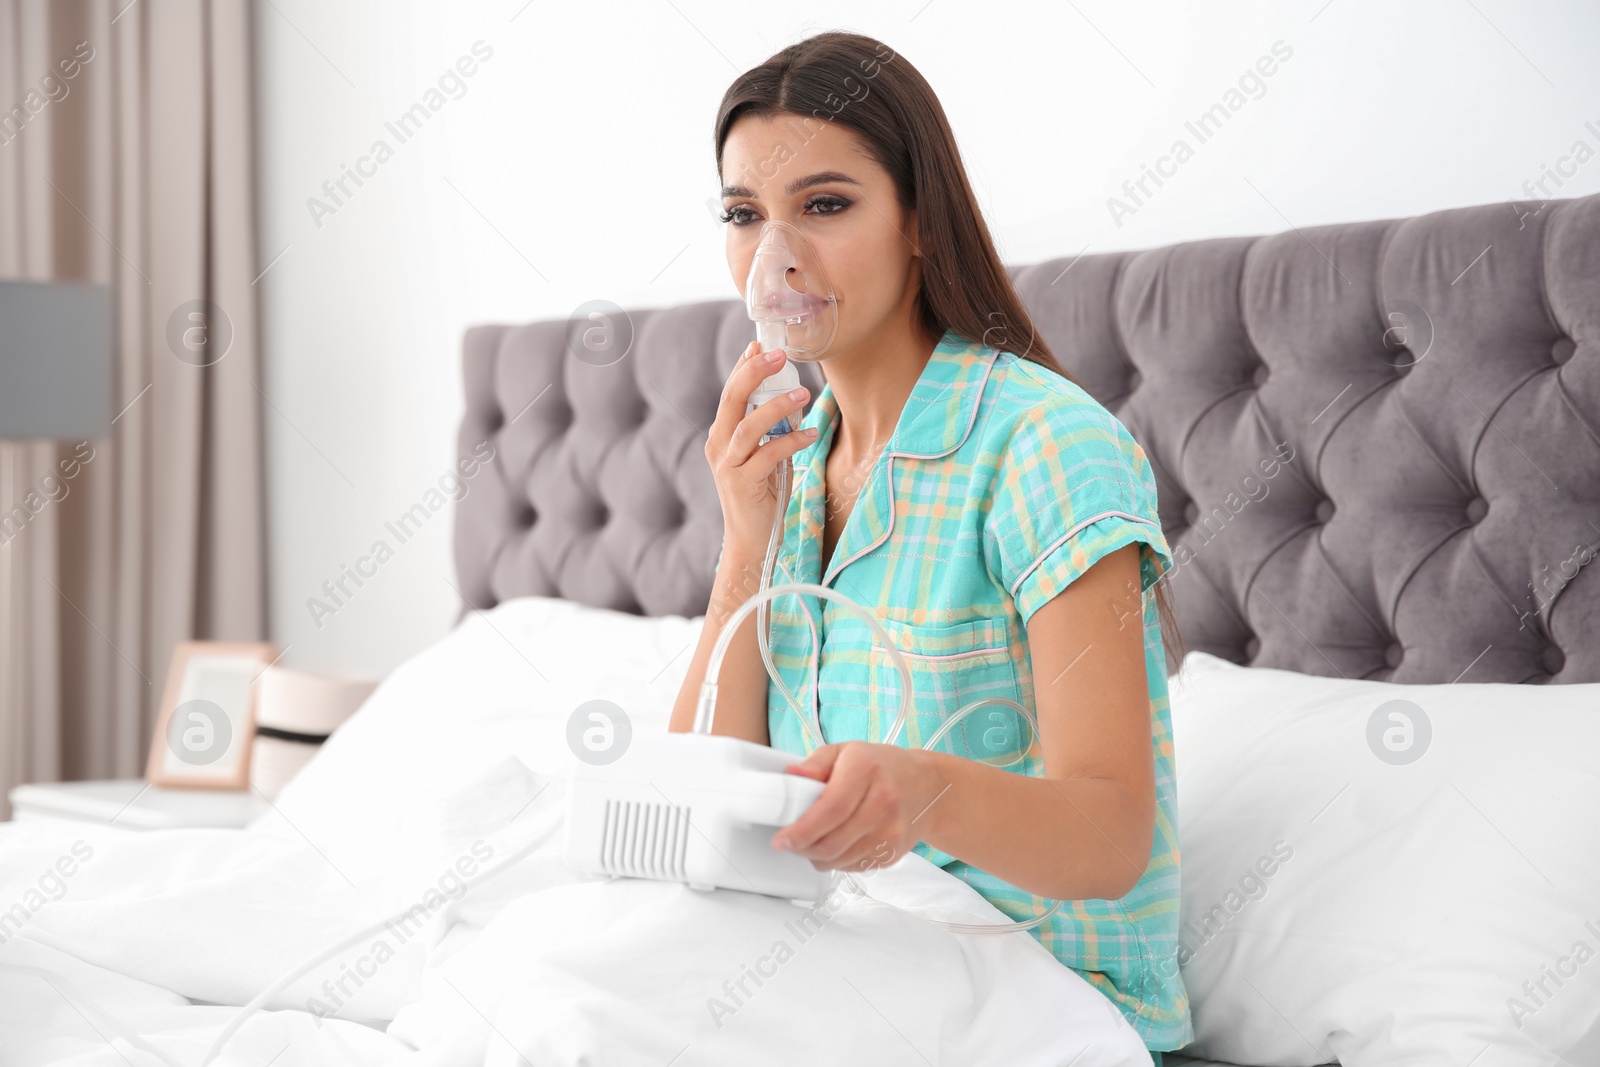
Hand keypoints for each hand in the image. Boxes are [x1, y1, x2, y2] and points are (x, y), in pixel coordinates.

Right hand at [705, 342, 816, 558]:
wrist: (752, 541)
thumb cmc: (762, 496)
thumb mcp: (764, 457)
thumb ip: (769, 431)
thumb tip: (790, 398)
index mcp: (721, 437)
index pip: (730, 394)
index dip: (743, 367)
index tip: (758, 344)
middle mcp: (719, 447)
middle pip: (732, 400)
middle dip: (755, 373)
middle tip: (780, 355)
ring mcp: (728, 466)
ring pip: (749, 426)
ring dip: (777, 406)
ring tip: (803, 392)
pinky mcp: (743, 484)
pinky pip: (769, 455)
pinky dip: (792, 441)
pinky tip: (811, 433)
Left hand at [772, 743, 948, 871]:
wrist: (929, 789)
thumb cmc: (882, 767)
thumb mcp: (846, 751)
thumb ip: (815, 763)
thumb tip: (791, 775)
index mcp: (866, 771)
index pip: (830, 809)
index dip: (802, 830)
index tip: (782, 839)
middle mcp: (883, 802)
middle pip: (833, 841)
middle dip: (803, 848)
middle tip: (790, 843)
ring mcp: (892, 831)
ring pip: (841, 860)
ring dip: (818, 857)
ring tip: (812, 842)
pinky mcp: (894, 852)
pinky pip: (855, 866)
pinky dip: (838, 861)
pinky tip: (837, 844)